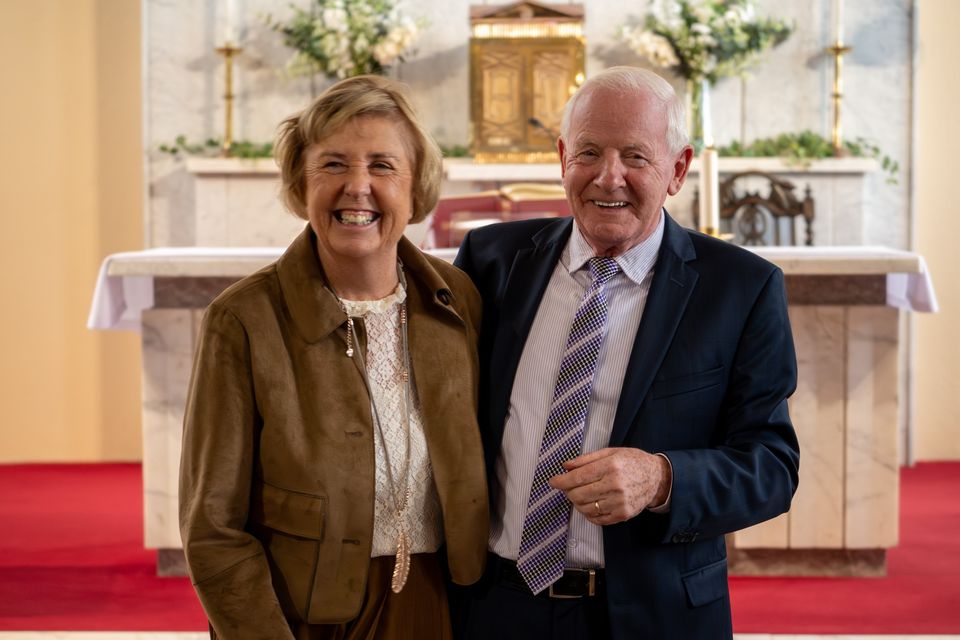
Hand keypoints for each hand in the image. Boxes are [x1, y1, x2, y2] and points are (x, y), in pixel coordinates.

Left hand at [548, 448, 670, 525]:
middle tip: (568, 488)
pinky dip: (588, 513)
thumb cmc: (632, 462)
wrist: (657, 478)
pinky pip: (597, 518)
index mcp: (610, 466)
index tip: (553, 481)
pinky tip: (591, 504)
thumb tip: (565, 466)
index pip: (577, 477)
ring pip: (585, 508)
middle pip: (578, 494)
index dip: (561, 481)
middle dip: (568, 492)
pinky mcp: (623, 514)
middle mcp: (614, 485)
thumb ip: (587, 459)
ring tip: (580, 495)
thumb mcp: (611, 452)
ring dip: (577, 503)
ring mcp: (619, 502)